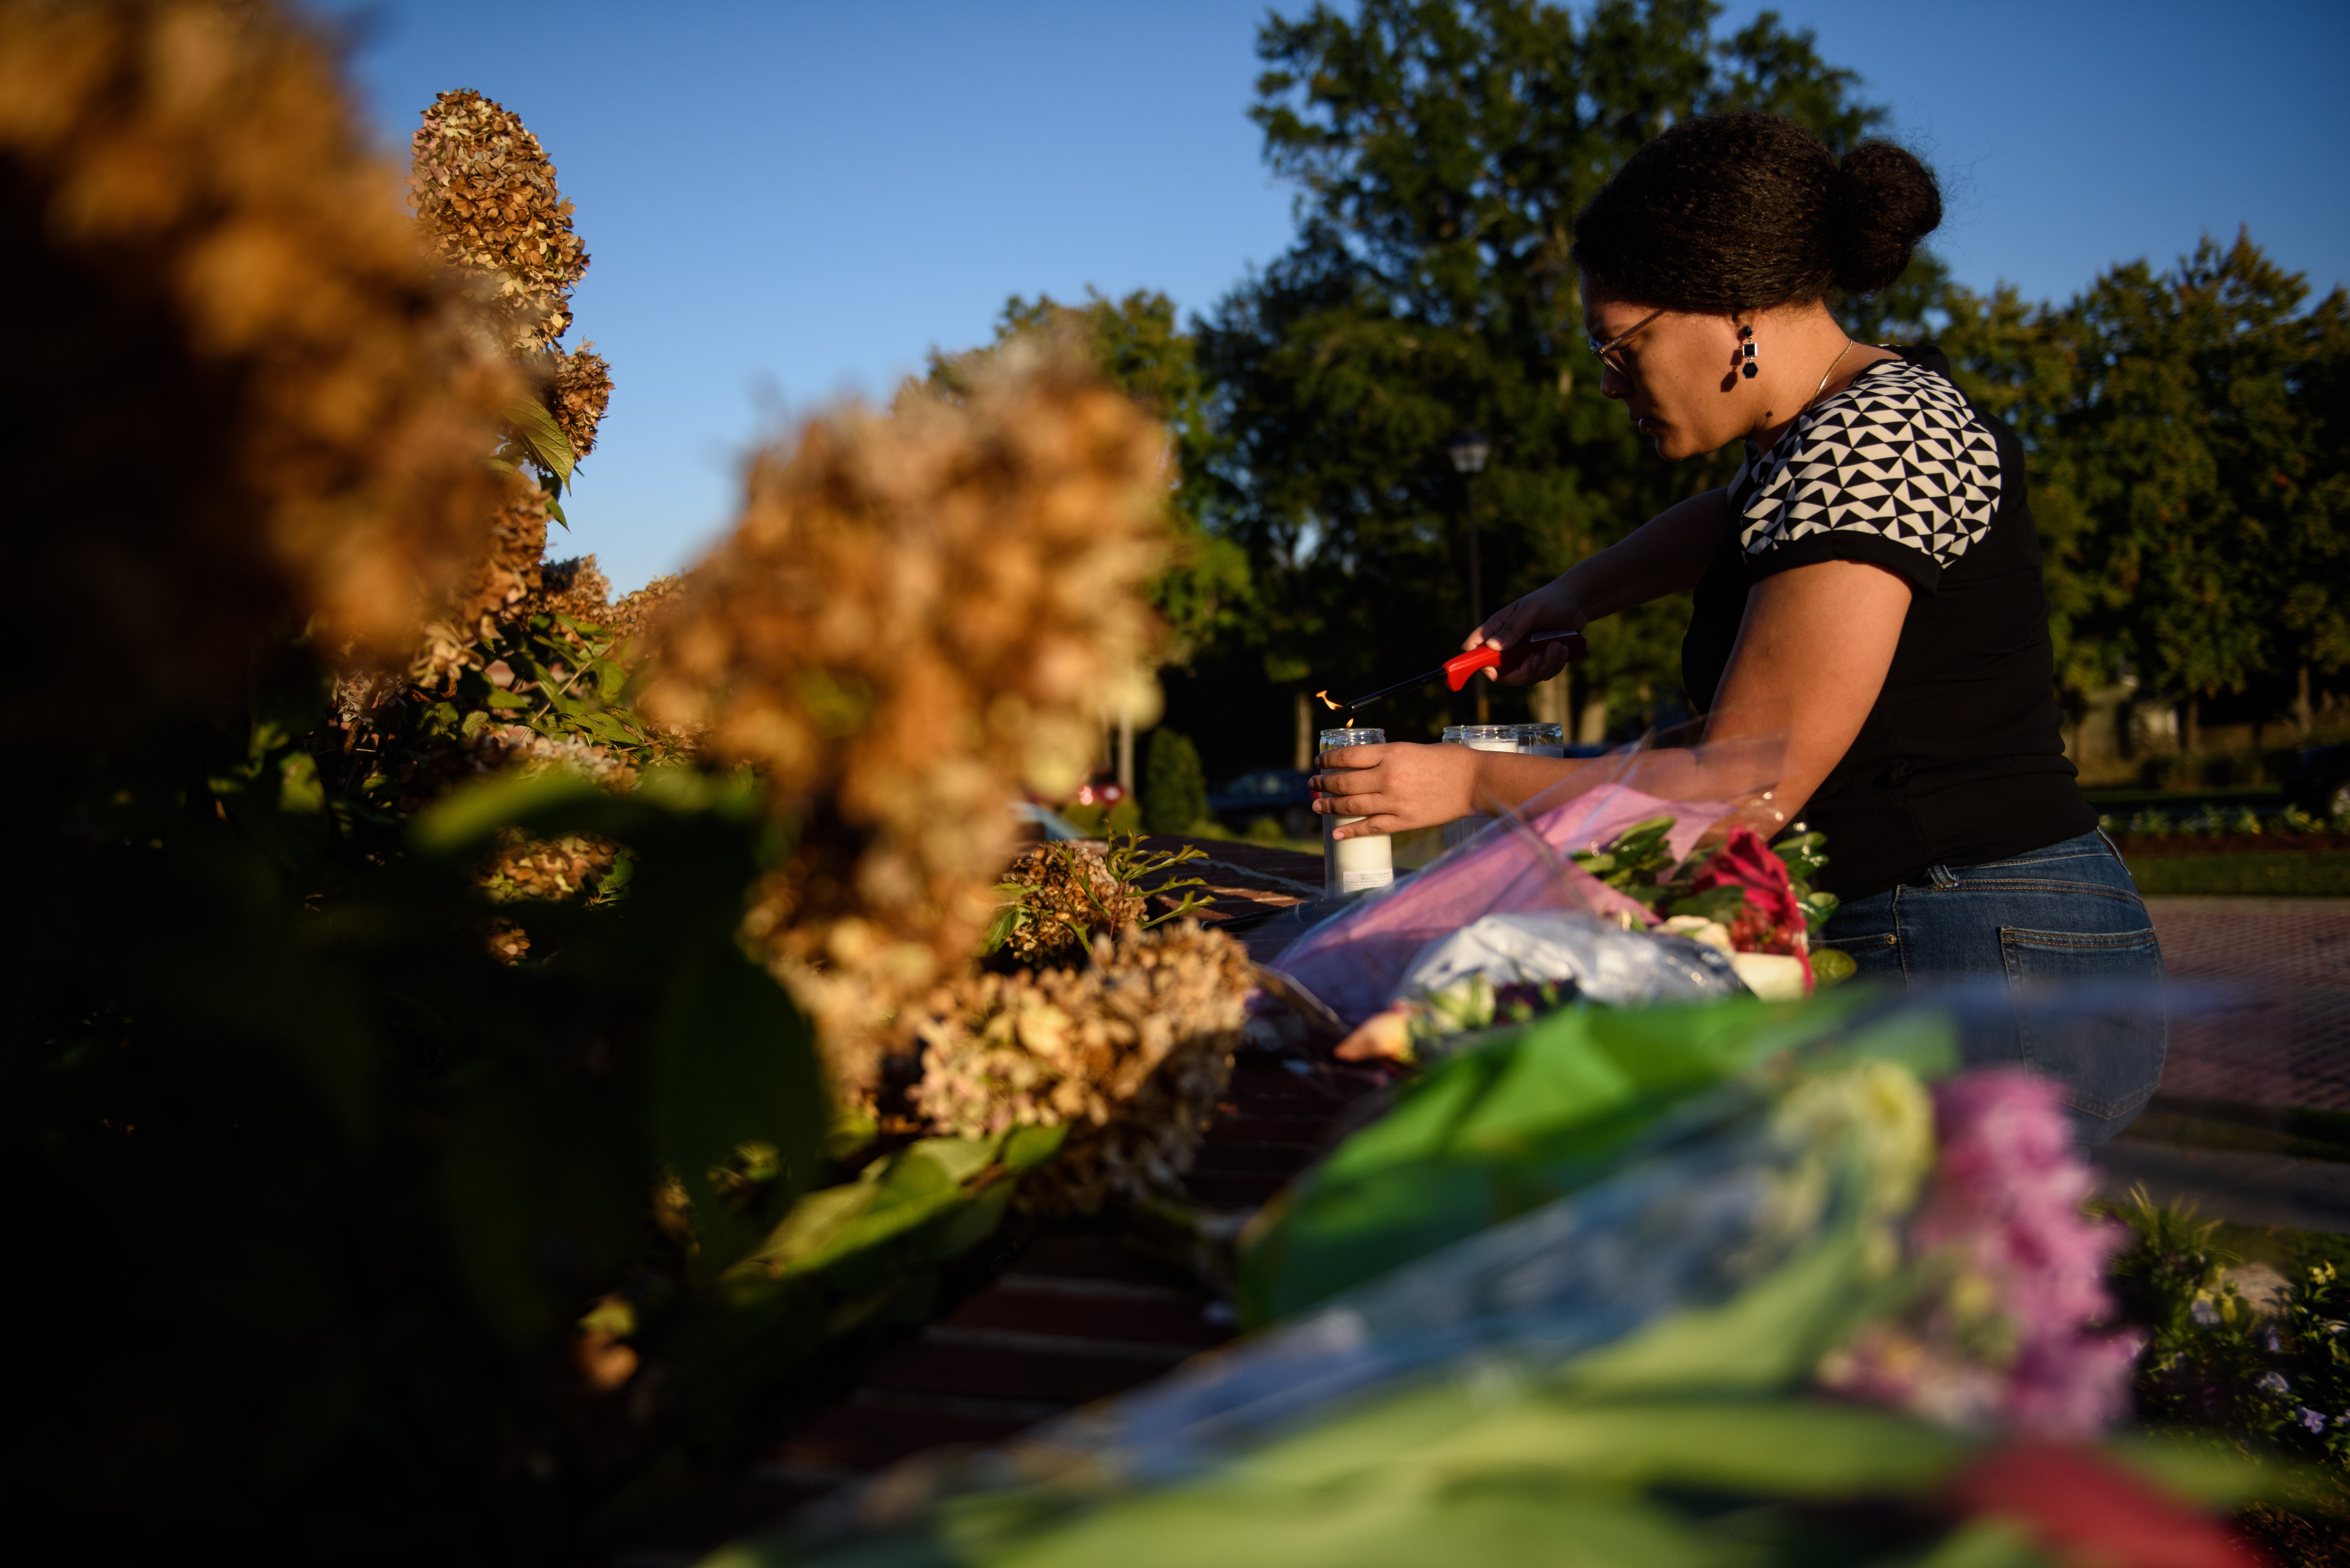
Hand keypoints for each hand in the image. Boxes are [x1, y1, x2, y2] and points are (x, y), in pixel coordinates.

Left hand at [1310, 742, 1479, 835]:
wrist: (1475, 782)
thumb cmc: (1449, 761)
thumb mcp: (1414, 749)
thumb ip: (1389, 759)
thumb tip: (1367, 768)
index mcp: (1391, 753)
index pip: (1348, 757)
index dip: (1328, 760)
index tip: (1318, 761)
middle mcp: (1388, 777)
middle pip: (1344, 782)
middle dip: (1323, 784)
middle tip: (1311, 785)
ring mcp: (1394, 801)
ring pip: (1351, 806)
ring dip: (1329, 806)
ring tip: (1316, 807)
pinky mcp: (1404, 821)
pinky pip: (1370, 827)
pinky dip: (1350, 831)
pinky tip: (1336, 833)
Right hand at [1461, 577, 1588, 684]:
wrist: (1576, 603)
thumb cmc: (1550, 600)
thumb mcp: (1531, 610)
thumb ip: (1513, 628)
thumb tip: (1492, 646)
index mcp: (1497, 629)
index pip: (1474, 649)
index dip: (1476, 663)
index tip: (1491, 669)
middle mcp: (1507, 645)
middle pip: (1501, 674)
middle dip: (1522, 672)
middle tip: (1537, 658)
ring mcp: (1523, 655)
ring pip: (1526, 677)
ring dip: (1544, 665)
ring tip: (1557, 645)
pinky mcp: (1540, 660)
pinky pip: (1543, 675)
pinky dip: (1555, 665)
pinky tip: (1562, 647)